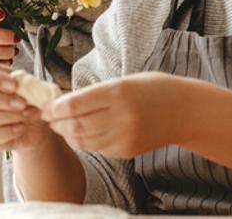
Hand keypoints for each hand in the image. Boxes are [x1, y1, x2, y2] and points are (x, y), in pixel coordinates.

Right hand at [0, 62, 49, 151]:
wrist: (33, 122)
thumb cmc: (27, 98)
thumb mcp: (28, 85)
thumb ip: (23, 82)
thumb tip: (24, 83)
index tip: (15, 85)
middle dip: (0, 100)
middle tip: (23, 103)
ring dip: (8, 116)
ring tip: (27, 114)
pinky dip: (7, 132)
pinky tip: (21, 127)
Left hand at [42, 72, 188, 158]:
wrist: (186, 111)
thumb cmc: (153, 89)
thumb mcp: (123, 81)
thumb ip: (94, 93)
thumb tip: (63, 102)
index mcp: (117, 93)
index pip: (74, 105)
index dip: (54, 109)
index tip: (45, 107)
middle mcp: (120, 117)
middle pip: (75, 126)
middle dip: (57, 123)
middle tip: (48, 118)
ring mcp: (125, 137)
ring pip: (84, 141)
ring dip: (68, 135)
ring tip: (61, 126)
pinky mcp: (128, 151)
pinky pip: (98, 149)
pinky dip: (85, 142)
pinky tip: (82, 133)